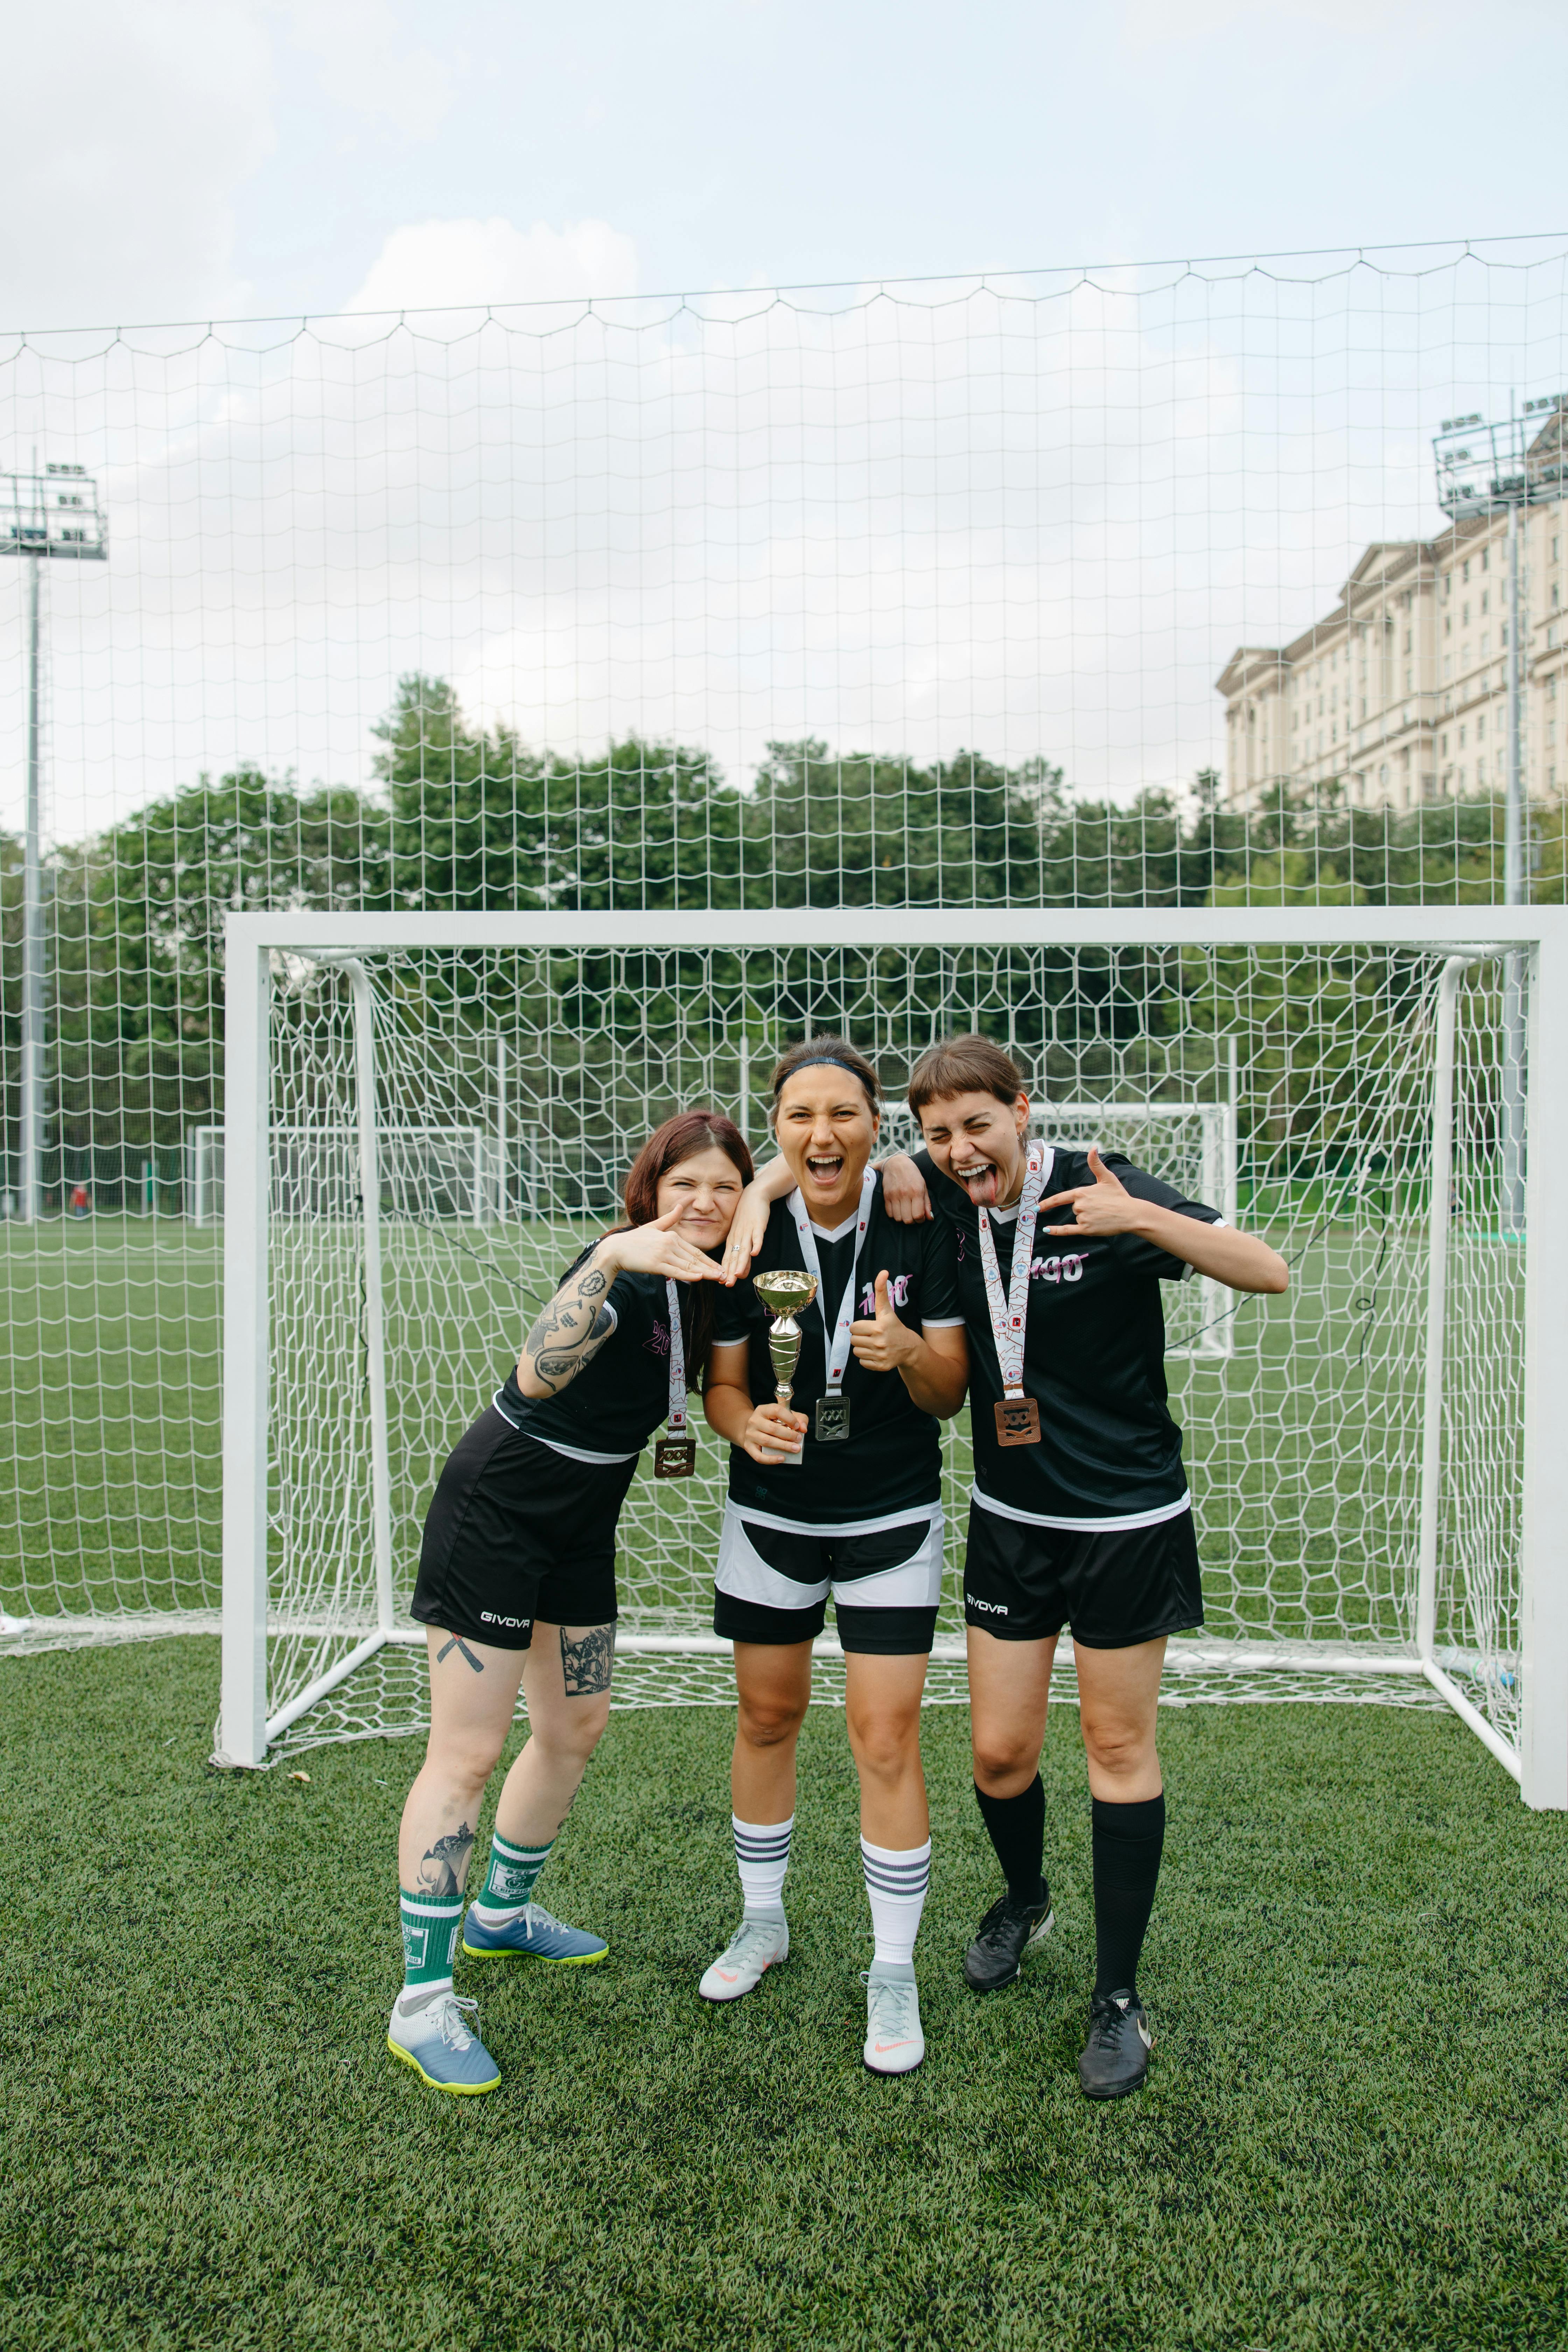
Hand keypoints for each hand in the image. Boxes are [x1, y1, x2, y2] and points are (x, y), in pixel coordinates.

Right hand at [601, 1204, 725, 1284]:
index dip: (708, 1260)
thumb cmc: (633, 1240)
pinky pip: (675, 1271)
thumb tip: (681, 1204)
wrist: (615, 1250)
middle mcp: (669, 1243)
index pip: (694, 1251)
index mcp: (671, 1235)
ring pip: (688, 1266)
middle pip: (694, 1259)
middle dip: (710, 1268)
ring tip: (717, 1278)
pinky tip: (699, 1278)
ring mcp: (663, 1254)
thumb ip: (669, 1218)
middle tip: (724, 1275)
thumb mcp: (653, 1226)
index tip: (718, 1268)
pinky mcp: (655, 1264)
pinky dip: (688, 1275)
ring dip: (704, 1273)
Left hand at [720, 1181, 773, 1283]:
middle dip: (731, 1271)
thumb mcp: (741, 1234)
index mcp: (732, 1240)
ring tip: (737, 1274)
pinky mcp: (758, 1225)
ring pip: (743, 1249)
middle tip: (728, 1284)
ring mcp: (747, 1231)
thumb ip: (741, 1252)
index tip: (722, 1284)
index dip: (726, 1271)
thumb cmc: (746, 1217)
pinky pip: (757, 1236)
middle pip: (734, 1256)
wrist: (753, 1196)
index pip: (728, 1258)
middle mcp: (738, 1237)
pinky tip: (755, 1253)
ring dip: (741, 1262)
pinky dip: (757, 1245)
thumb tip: (741, 1271)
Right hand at [741, 1400, 807, 1462]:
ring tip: (795, 1449)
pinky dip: (771, 1459)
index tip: (798, 1426)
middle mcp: (754, 1421)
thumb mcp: (785, 1415)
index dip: (789, 1418)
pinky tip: (782, 1458)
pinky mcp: (748, 1447)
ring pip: (767, 1441)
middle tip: (798, 1439)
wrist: (751, 1429)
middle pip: (772, 1428)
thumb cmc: (771, 1422)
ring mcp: (750, 1434)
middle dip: (788, 1435)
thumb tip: (803, 1428)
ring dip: (783, 1446)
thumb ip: (798, 1418)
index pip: (776, 1410)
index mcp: (763, 1410)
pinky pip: (759, 1456)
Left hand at [849, 1270, 914, 1371]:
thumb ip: (881, 1291)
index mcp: (879, 1327)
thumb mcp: (887, 1309)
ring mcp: (880, 1355)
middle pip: (853, 1340)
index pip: (854, 1327)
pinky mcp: (881, 1366)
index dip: (859, 1326)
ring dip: (863, 1348)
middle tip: (871, 1335)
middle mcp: (880, 1342)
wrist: (910, 1348)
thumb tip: (883, 1271)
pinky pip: (862, 1362)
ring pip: (856, 1352)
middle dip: (860, 1337)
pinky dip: (867, 1359)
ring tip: (874, 1344)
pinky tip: (876, 1353)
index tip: (869, 1326)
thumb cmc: (894, 1326)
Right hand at [877, 1152, 931, 1223]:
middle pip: (907, 1219)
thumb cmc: (913, 1175)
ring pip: (898, 1218)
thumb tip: (930, 1218)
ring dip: (903, 1218)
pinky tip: (898, 1208)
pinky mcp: (886, 1196)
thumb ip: (927, 1203)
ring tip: (906, 1212)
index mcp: (916, 1191)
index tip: (921, 1217)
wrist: (896, 1164)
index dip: (920, 1220)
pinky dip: (894, 1214)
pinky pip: (889, 1213)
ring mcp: (894, 1195)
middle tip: (913, 1214)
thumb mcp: (923, 1186)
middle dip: (912, 1220)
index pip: (918, 1215)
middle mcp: (904, 1194)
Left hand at [1039, 1146, 1144, 1238]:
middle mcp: (1080, 1205)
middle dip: (1085, 1208)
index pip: (1060, 1198)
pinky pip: (1068, 1231)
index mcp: (1082, 1192)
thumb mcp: (1107, 1177)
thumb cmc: (1119, 1195)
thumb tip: (1093, 1147)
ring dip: (1087, 1218)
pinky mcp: (1087, 1229)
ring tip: (1103, 1215)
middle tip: (1102, 1207)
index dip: (1047, 1203)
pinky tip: (1047, 1230)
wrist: (1131, 1214)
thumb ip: (1096, 1164)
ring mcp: (1083, 1217)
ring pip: (1078, 1218)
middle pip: (1074, 1208)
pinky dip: (1056, 1231)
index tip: (1038, 1207)